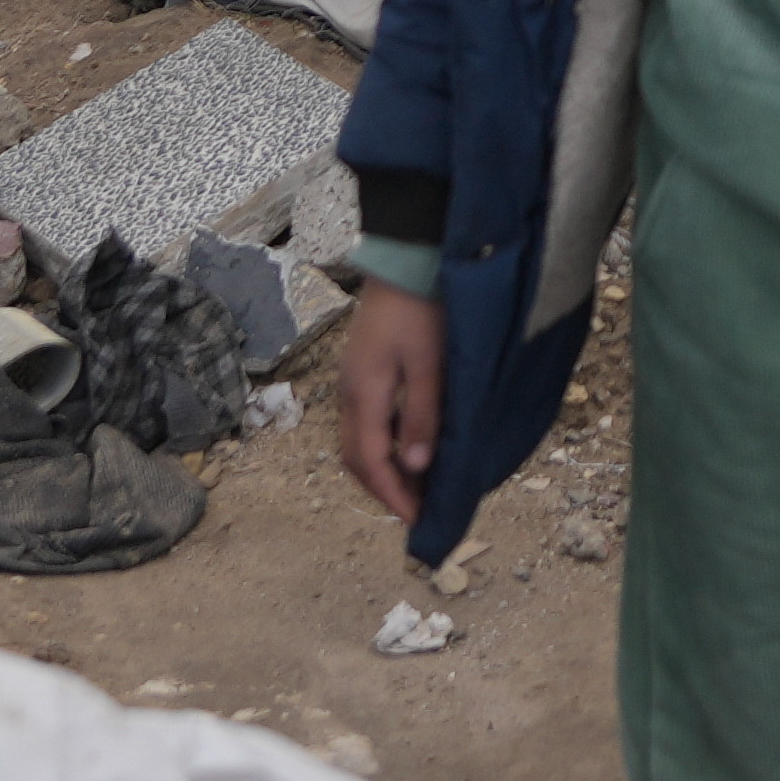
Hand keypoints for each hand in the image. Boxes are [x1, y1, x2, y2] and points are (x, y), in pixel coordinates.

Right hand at [333, 283, 442, 526]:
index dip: (393, 496)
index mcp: (363, 394)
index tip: (418, 522)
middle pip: (357, 458)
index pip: (371, 462)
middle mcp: (349, 393)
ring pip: (359, 441)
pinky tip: (411, 447)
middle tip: (418, 511)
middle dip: (384, 489)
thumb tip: (416, 467)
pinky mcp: (362, 370)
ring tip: (418, 486)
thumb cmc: (422, 309)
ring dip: (383, 469)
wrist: (405, 258)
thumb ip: (421, 416)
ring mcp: (352, 381)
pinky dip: (385, 445)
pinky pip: (367, 422)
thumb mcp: (430, 364)